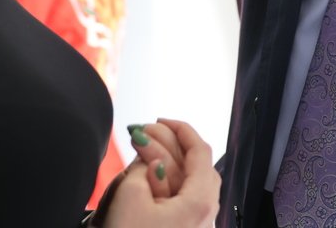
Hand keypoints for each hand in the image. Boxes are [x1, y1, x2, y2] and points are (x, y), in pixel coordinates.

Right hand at [97, 119, 217, 226]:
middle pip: (197, 166)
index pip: (201, 151)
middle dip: (172, 144)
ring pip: (189, 185)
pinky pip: (181, 202)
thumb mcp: (130, 195)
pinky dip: (167, 185)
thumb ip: (143, 164)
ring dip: (168, 165)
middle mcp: (206, 216)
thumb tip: (149, 152)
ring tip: (143, 153)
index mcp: (201, 202)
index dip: (181, 129)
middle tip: (146, 133)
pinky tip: (148, 180)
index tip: (160, 119)